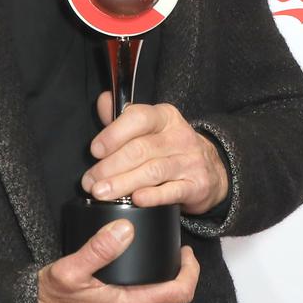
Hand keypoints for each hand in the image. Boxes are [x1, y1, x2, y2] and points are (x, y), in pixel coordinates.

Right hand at [38, 219, 199, 302]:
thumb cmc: (48, 301)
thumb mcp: (70, 270)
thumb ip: (99, 249)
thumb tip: (125, 229)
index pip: (179, 293)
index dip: (190, 271)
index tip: (186, 251)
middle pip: (172, 300)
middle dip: (179, 275)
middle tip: (175, 251)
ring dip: (164, 284)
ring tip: (159, 260)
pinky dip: (149, 292)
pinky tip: (138, 276)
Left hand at [82, 93, 228, 215]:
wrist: (212, 171)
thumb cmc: (170, 149)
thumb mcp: (150, 129)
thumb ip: (123, 119)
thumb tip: (103, 101)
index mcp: (165, 117)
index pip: (138, 118)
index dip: (114, 134)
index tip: (95, 151)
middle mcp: (179, 136)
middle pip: (140, 149)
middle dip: (110, 166)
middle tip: (91, 181)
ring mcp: (190, 161)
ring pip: (152, 171)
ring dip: (123, 183)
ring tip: (102, 193)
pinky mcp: (197, 185)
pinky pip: (172, 191)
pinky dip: (152, 197)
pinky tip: (135, 200)